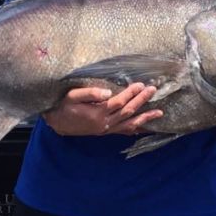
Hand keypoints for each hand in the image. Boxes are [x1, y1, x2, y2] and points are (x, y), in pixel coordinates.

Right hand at [43, 83, 162, 135]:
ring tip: (159, 113)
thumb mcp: (72, 96)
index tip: (140, 84)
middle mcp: (104, 123)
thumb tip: (106, 92)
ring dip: (145, 117)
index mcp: (97, 113)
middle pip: (128, 111)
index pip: (119, 102)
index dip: (131, 93)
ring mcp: (106, 129)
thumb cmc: (63, 106)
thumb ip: (89, 94)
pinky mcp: (105, 132)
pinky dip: (135, 129)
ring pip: (129, 123)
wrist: (56, 123)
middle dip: (141, 100)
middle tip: (153, 90)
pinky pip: (123, 131)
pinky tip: (144, 127)